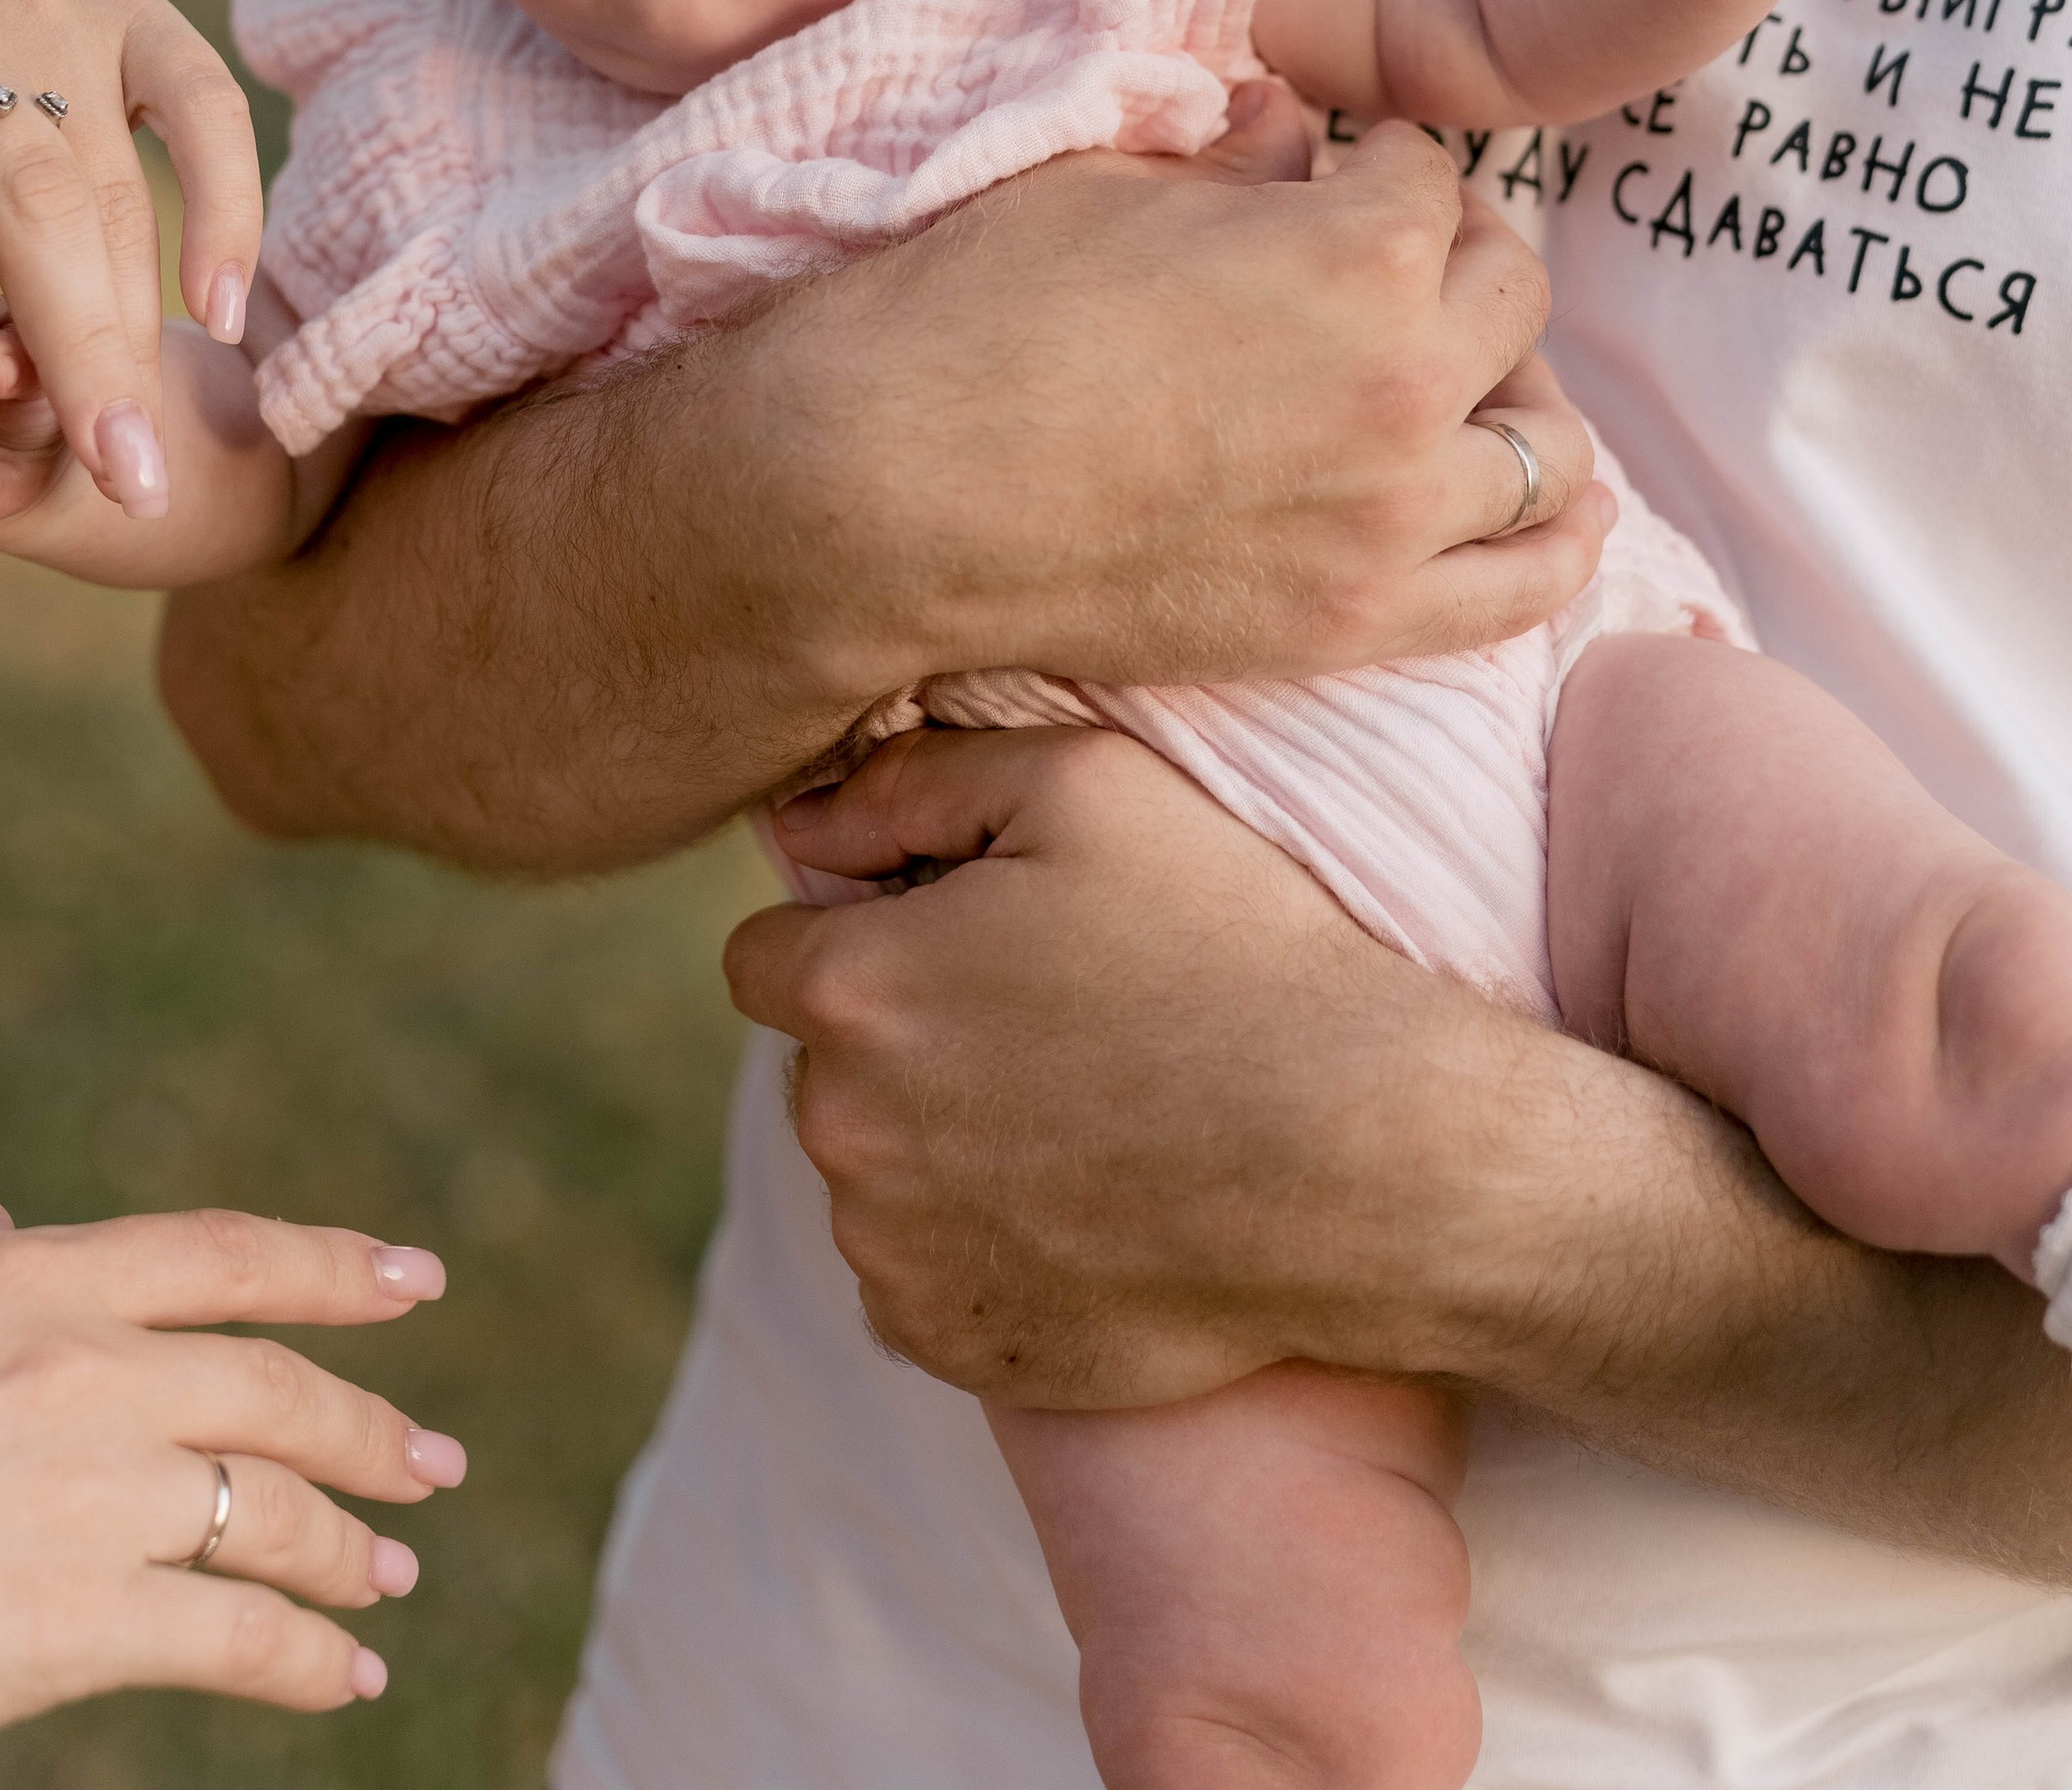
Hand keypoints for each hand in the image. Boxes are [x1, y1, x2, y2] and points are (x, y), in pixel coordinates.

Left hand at [0, 0, 261, 534]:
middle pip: (38, 202)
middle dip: (86, 354)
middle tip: (127, 479)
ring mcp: (41, 2)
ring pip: (116, 182)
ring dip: (136, 323)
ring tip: (144, 443)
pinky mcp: (123, 2)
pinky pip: (205, 105)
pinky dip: (226, 211)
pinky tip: (221, 313)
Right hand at [0, 1196, 465, 1770]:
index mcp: (27, 1275)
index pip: (226, 1254)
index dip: (336, 1269)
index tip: (417, 1281)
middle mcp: (79, 1365)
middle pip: (277, 1389)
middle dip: (373, 1432)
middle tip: (433, 1465)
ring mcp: (86, 1490)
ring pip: (274, 1512)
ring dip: (348, 1552)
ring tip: (385, 1578)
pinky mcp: (74, 1620)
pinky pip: (239, 1635)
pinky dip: (309, 1657)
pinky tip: (342, 1673)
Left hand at [729, 724, 1604, 1408]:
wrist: (1361, 1158)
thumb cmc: (1231, 946)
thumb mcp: (1084, 785)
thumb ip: (915, 780)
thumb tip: (807, 825)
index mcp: (852, 990)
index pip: (767, 953)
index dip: (859, 932)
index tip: (954, 939)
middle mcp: (842, 1132)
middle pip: (826, 1067)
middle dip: (901, 1037)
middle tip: (1045, 1020)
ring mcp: (894, 1254)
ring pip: (873, 1176)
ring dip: (935, 1144)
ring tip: (1082, 1112)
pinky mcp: (955, 1346)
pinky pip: (920, 1279)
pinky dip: (978, 1246)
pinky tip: (1084, 1202)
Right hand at [766, 100, 1610, 693]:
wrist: (878, 498)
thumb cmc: (967, 319)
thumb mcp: (1102, 187)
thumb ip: (1232, 164)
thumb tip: (1293, 129)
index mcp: (1355, 252)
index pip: (1424, 176)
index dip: (1376, 161)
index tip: (1342, 168)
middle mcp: (1405, 386)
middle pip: (1512, 294)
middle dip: (1460, 252)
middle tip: (1404, 251)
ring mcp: (1389, 520)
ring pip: (1549, 445)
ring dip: (1516, 390)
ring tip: (1464, 372)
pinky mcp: (1352, 626)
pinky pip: (1524, 587)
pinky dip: (1557, 540)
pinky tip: (1550, 502)